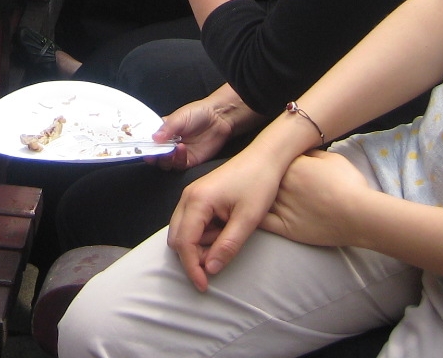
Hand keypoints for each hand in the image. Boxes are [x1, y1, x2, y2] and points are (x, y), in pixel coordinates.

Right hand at [151, 88, 244, 170]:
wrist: (219, 119)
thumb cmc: (198, 113)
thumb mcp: (180, 116)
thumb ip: (167, 128)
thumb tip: (154, 138)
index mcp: (162, 132)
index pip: (148, 141)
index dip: (144, 146)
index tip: (142, 147)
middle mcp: (168, 144)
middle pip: (155, 155)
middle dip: (153, 155)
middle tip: (155, 152)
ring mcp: (178, 154)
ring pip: (165, 163)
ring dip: (166, 158)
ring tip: (173, 148)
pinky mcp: (189, 161)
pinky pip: (179, 165)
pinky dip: (178, 159)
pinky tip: (182, 149)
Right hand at [166, 147, 289, 290]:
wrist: (265, 157)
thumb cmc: (259, 183)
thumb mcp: (248, 219)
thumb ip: (227, 246)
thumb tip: (210, 269)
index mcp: (197, 201)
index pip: (184, 243)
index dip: (192, 268)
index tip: (204, 286)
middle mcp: (188, 196)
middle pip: (177, 238)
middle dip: (192, 257)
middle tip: (216, 267)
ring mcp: (192, 194)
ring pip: (183, 230)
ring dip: (198, 246)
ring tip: (224, 246)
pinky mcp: (199, 195)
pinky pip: (191, 222)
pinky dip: (202, 235)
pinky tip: (222, 234)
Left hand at [261, 150, 371, 248]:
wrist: (358, 214)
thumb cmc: (348, 184)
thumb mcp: (332, 158)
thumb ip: (312, 154)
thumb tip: (302, 153)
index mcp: (291, 166)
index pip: (275, 161)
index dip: (276, 164)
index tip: (277, 166)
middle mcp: (281, 184)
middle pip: (264, 179)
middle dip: (263, 178)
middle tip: (261, 180)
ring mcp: (281, 206)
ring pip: (259, 199)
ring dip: (254, 196)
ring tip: (249, 195)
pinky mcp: (284, 227)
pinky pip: (261, 221)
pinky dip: (254, 216)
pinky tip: (252, 214)